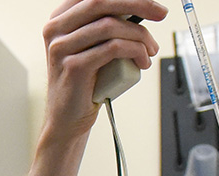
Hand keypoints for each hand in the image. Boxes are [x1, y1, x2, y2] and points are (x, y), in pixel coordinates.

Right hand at [42, 0, 167, 137]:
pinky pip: (111, 49)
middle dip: (137, 4)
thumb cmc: (86, 85)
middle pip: (101, 1)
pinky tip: (143, 61)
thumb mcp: (94, 50)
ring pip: (109, 26)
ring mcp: (62, 47)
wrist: (69, 120)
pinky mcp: (73, 67)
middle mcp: (57, 28)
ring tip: (151, 50)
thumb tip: (140, 13)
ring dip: (139, 36)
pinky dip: (134, 51)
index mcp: (61, 18)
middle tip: (161, 13)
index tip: (151, 3)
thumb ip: (106, 30)